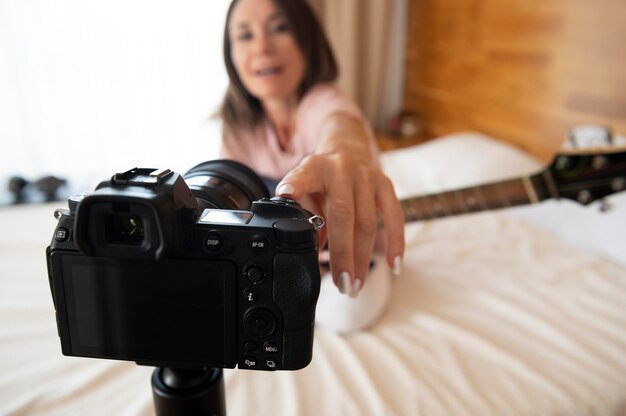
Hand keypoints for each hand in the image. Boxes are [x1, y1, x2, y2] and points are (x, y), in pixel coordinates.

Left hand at [275, 151, 404, 296]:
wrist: (347, 150)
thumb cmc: (321, 179)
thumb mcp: (306, 188)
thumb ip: (305, 215)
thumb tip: (312, 253)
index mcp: (315, 168)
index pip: (304, 176)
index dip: (296, 184)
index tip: (286, 192)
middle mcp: (342, 168)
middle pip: (343, 215)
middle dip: (343, 254)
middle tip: (342, 285)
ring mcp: (367, 176)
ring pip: (368, 223)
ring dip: (363, 259)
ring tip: (356, 285)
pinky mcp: (385, 183)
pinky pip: (395, 217)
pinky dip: (395, 243)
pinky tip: (393, 266)